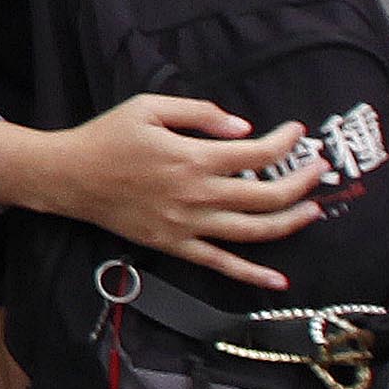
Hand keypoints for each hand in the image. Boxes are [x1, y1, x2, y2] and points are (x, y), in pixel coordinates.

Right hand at [1, 93, 323, 288]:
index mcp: (192, 158)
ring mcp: (186, 225)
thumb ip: (199, 113)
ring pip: (252, 232)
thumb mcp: (150, 107)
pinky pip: (220, 264)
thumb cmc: (107, 136)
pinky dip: (251, 274)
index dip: (285, 143)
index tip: (298, 132)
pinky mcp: (173, 245)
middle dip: (301, 182)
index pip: (256, 154)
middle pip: (266, 196)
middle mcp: (195, 195)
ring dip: (290, 222)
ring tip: (312, 210)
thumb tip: (243, 129)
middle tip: (319, 169)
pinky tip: (278, 280)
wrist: (68, 176)